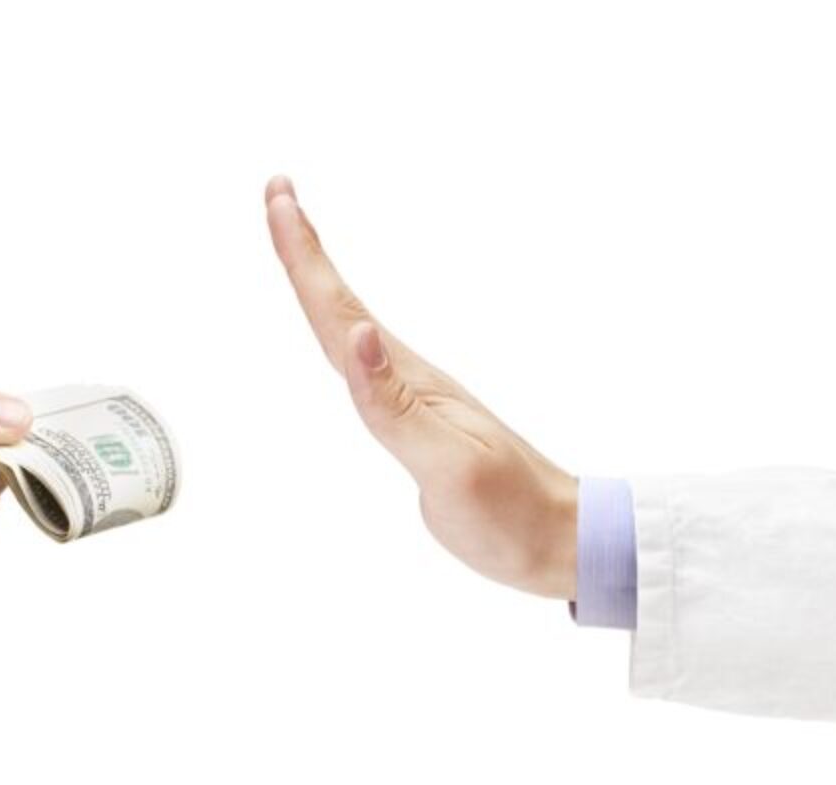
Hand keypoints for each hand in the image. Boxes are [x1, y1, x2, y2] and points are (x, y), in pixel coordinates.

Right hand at [264, 177, 578, 599]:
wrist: (558, 539)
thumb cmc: (507, 510)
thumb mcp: (448, 462)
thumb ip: (393, 403)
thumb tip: (355, 334)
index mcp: (408, 381)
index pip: (339, 309)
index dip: (303, 256)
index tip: (279, 196)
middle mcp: (405, 378)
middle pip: (339, 305)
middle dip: (302, 252)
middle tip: (276, 194)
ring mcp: (409, 400)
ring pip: (348, 330)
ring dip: (318, 286)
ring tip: (295, 247)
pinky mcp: (413, 426)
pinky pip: (362, 369)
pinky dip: (341, 338)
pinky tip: (346, 334)